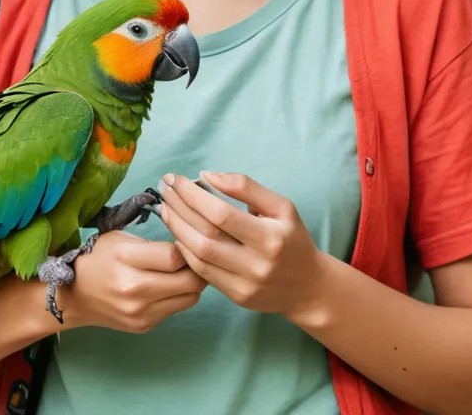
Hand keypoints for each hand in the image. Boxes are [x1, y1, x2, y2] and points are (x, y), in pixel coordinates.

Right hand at [59, 230, 206, 332]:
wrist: (74, 295)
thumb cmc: (100, 258)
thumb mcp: (122, 239)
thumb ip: (154, 245)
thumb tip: (188, 249)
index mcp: (126, 258)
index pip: (174, 257)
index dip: (186, 248)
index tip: (185, 242)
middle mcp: (134, 288)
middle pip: (190, 281)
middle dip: (197, 267)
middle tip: (194, 258)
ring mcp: (140, 312)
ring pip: (190, 298)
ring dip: (192, 284)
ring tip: (184, 272)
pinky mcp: (144, 326)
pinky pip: (177, 309)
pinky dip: (179, 296)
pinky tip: (168, 287)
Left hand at [158, 171, 326, 324]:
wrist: (307, 287)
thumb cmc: (292, 239)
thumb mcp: (281, 206)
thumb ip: (246, 187)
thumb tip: (207, 176)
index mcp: (270, 237)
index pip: (221, 214)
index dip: (193, 195)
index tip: (176, 179)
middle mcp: (256, 264)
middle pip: (205, 235)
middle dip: (178, 208)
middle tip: (164, 188)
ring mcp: (244, 284)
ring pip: (198, 256)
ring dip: (176, 229)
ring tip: (165, 207)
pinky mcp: (236, 296)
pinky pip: (202, 272)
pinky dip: (185, 250)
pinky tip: (177, 232)